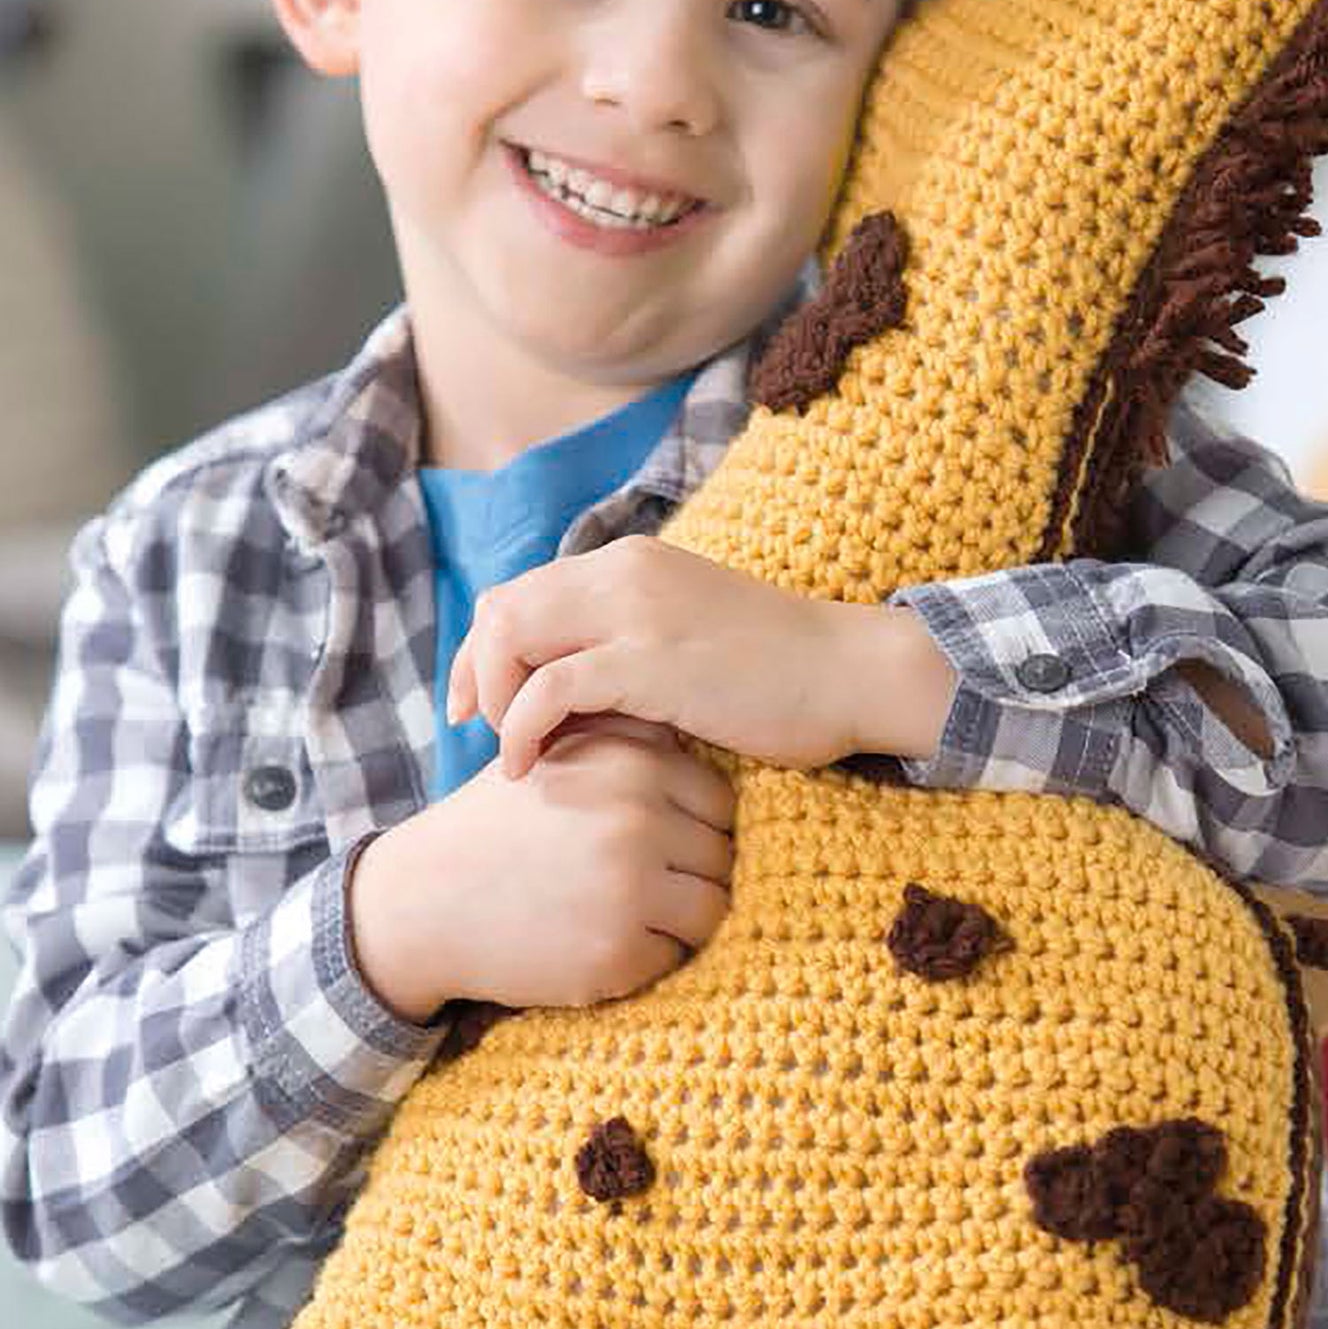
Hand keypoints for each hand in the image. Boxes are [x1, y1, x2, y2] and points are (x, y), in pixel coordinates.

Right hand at [347, 716, 736, 1018]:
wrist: (424, 900)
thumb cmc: (500, 824)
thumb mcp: (557, 750)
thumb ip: (629, 731)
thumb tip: (704, 715)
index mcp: (632, 764)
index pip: (720, 803)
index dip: (693, 826)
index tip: (655, 842)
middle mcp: (639, 821)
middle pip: (723, 857)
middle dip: (691, 873)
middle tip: (638, 884)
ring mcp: (631, 890)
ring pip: (712, 912)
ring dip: (679, 919)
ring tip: (625, 912)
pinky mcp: (617, 953)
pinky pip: (673, 959)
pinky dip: (644, 958)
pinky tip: (594, 940)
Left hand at [446, 536, 947, 776]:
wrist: (854, 673)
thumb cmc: (783, 673)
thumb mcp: (690, 637)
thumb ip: (632, 644)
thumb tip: (574, 688)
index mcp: (632, 562)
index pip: (522, 590)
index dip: (484, 648)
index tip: (479, 704)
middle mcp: (623, 572)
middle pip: (501, 606)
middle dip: (472, 671)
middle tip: (473, 730)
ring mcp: (635, 613)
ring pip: (509, 635)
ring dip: (493, 698)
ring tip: (515, 750)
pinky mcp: (648, 663)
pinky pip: (547, 689)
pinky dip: (521, 728)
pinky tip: (531, 766)